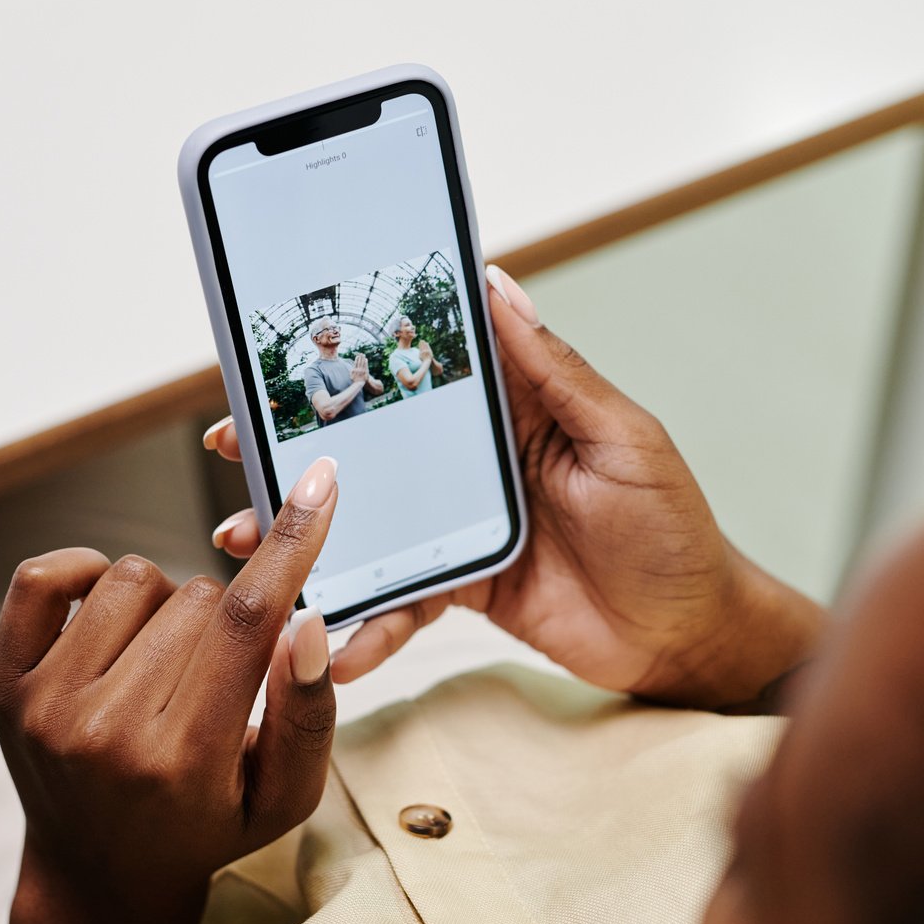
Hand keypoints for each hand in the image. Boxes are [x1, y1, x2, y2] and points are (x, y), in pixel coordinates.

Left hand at [0, 456, 339, 923]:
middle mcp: (106, 732)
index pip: (245, 622)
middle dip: (228, 615)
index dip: (290, 543)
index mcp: (185, 760)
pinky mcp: (6, 685)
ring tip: (166, 664)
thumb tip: (305, 622)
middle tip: (217, 677)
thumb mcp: (285, 796)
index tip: (319, 482)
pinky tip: (113, 617)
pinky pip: (45, 576)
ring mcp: (46, 706)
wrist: (101, 876)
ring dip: (166, 603)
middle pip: (199, 595)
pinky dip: (88, 573)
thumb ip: (308, 713)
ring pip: (134, 576)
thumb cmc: (207, 826)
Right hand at [204, 274, 824, 708]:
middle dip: (303, 446)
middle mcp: (479, 461)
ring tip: (252, 542)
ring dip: (312, 533)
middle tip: (235, 443)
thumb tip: (500, 284)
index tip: (289, 350)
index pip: (423, 369)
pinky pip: (401, 598)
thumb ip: (556, 371)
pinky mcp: (463, 586)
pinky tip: (331, 639)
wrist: (688, 635)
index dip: (358, 356)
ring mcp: (463, 524)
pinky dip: (365, 621)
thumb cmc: (673, 529)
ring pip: (371, 522)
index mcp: (515, 409)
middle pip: (377, 445)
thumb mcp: (623, 438)